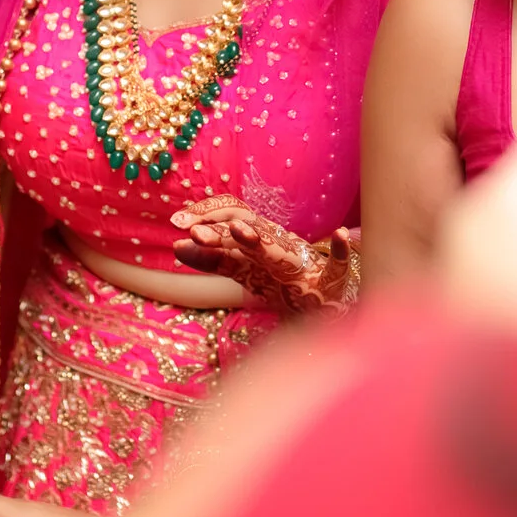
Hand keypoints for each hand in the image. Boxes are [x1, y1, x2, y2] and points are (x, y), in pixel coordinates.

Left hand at [172, 197, 357, 314]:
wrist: (324, 302)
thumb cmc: (281, 281)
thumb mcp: (243, 271)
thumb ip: (212, 260)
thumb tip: (175, 248)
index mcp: (258, 240)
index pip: (231, 214)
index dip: (206, 215)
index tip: (177, 222)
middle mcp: (279, 245)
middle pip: (248, 228)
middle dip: (221, 231)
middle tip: (194, 233)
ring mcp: (304, 262)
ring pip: (282, 249)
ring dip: (261, 240)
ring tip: (240, 232)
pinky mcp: (333, 279)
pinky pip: (341, 264)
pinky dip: (341, 249)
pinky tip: (340, 236)